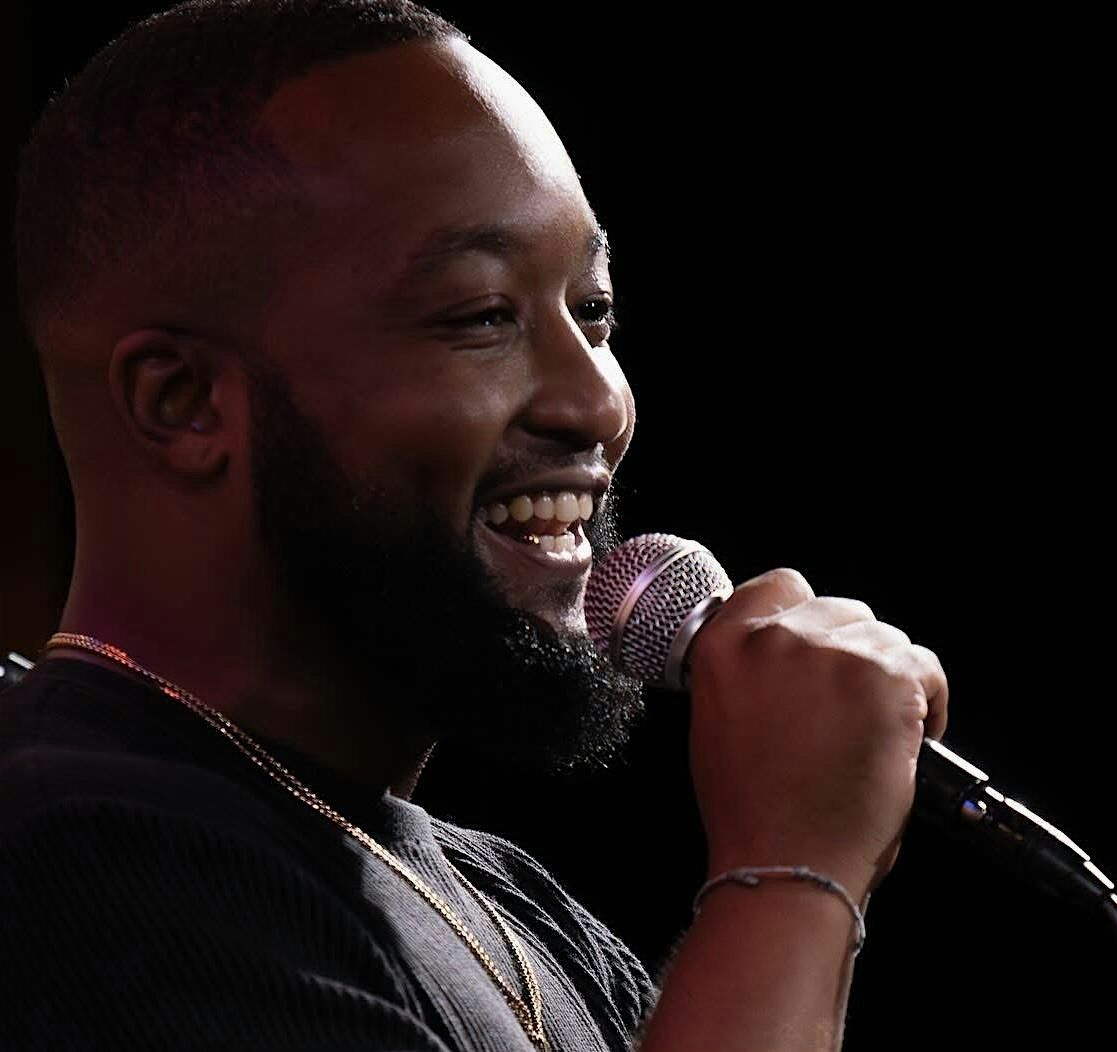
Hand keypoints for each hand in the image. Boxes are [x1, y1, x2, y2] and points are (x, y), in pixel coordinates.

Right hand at [686, 568, 947, 901]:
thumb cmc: (751, 810)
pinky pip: (924, 664)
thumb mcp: (717, 720)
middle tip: (848, 704)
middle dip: (849, 651)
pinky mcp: (886, 677)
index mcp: (723, 646)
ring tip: (877, 726)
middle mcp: (775, 638)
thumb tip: (784, 653)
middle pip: (838, 609)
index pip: (777, 586)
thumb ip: (746, 670)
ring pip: (884, 637)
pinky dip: (929, 697)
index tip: (818, 641)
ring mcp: (832, 653)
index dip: (803, 613)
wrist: (787, 862)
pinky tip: (911, 733)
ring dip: (888, 675)